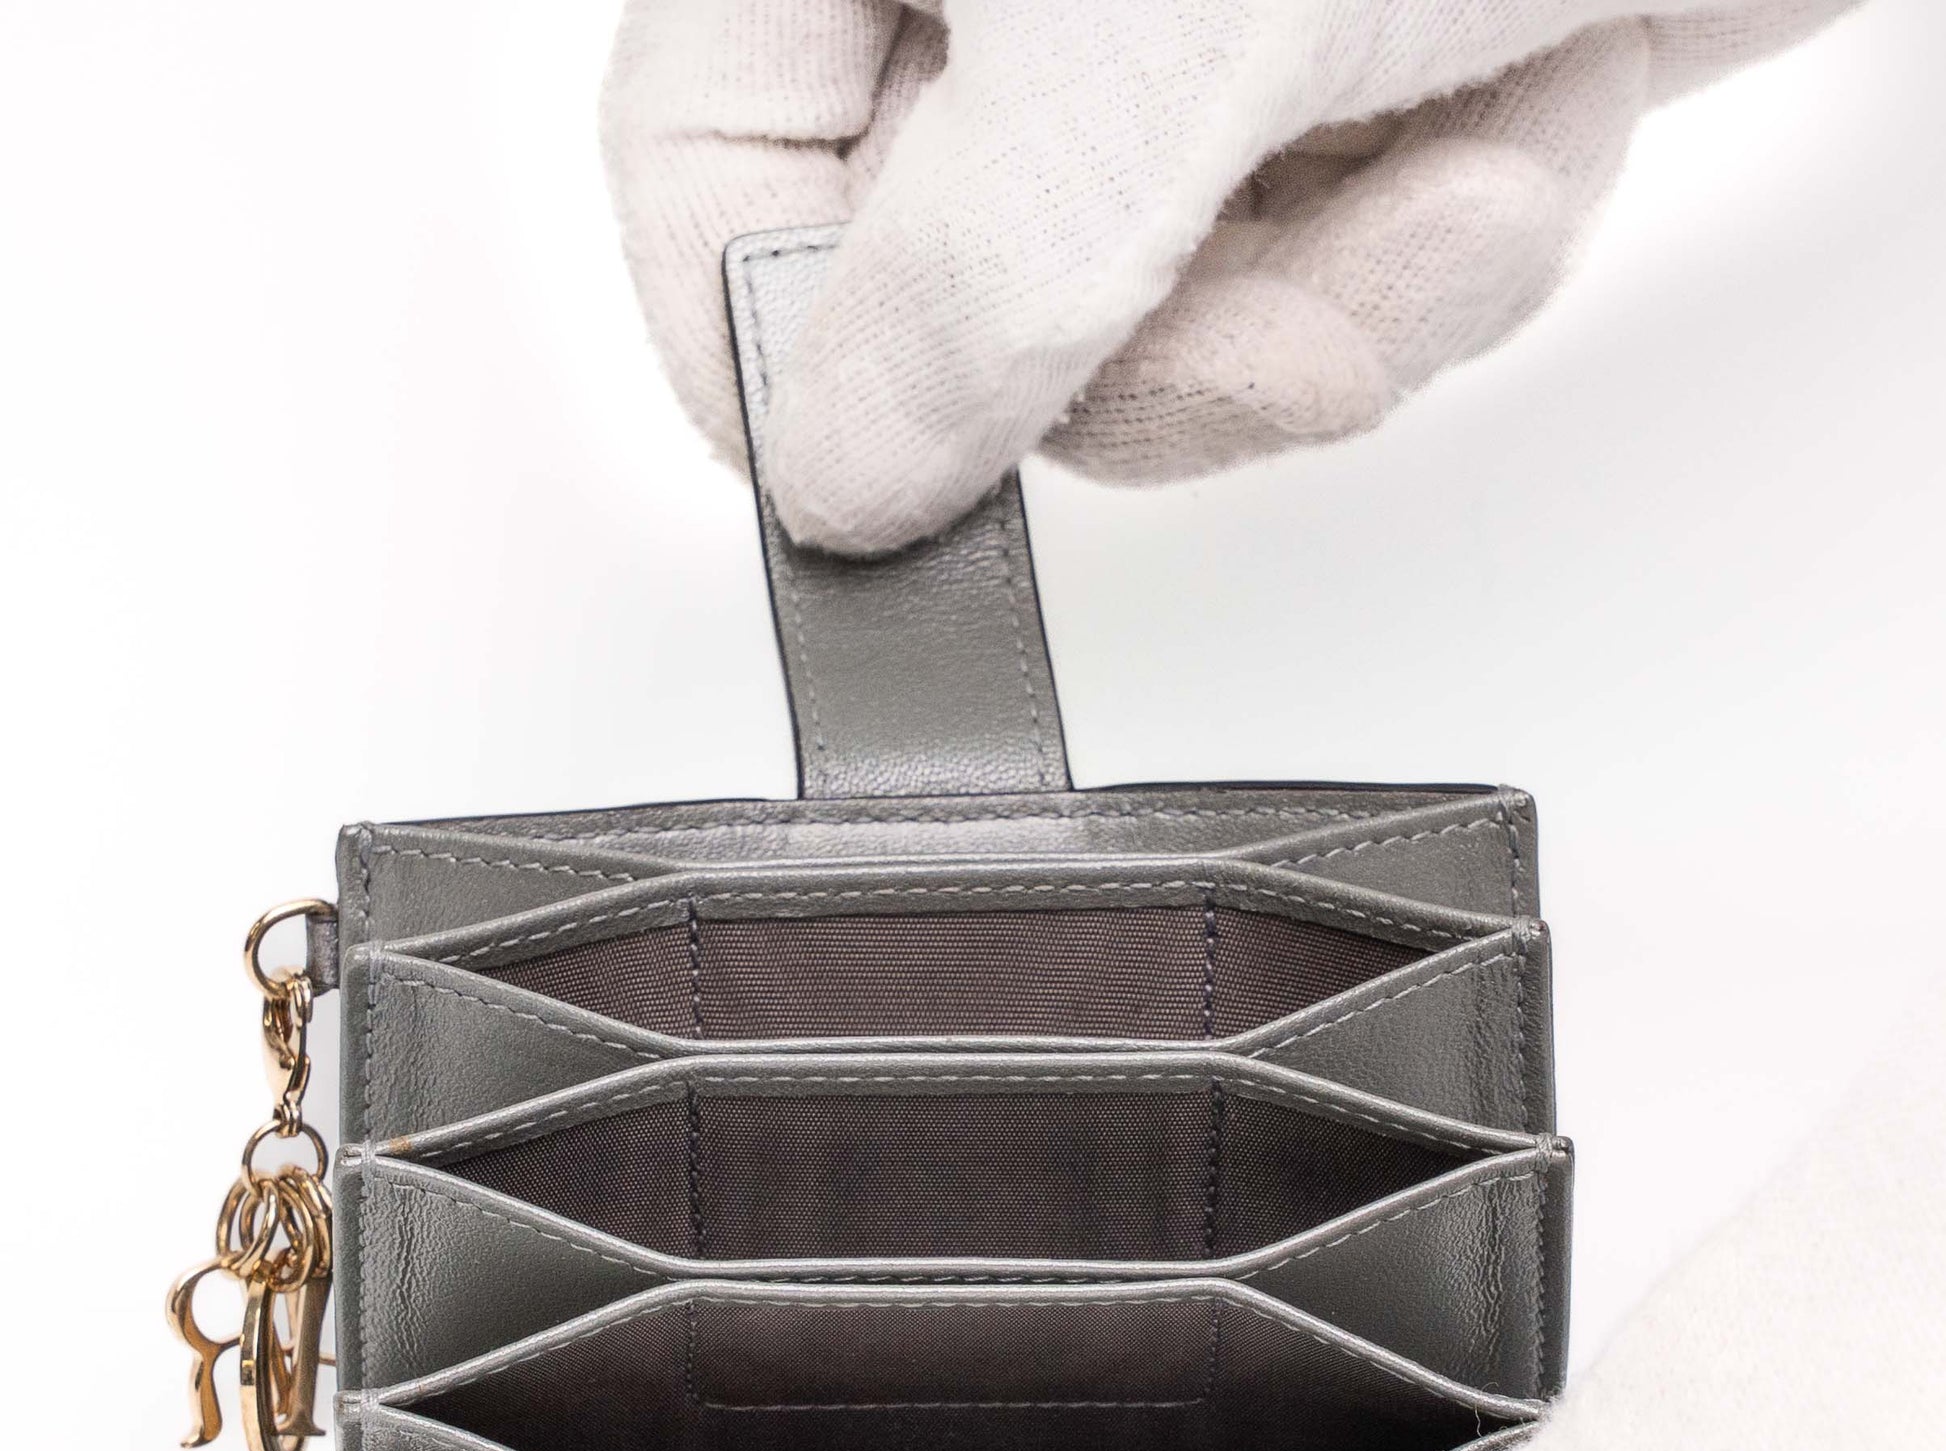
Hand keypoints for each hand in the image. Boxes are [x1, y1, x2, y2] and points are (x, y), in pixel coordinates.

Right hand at [601, 0, 1855, 554]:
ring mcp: (1184, 63)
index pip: (710, 176)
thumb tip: (845, 469)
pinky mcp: (1340, 109)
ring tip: (1459, 155)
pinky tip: (1529, 101)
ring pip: (1162, 336)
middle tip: (1281, 338)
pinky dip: (1458, 243)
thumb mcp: (1162, 23)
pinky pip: (1330, 294)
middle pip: (962, 305)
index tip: (882, 504)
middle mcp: (1017, 2)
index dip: (779, 369)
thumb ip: (977, 272)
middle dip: (1164, 364)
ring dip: (1350, 304)